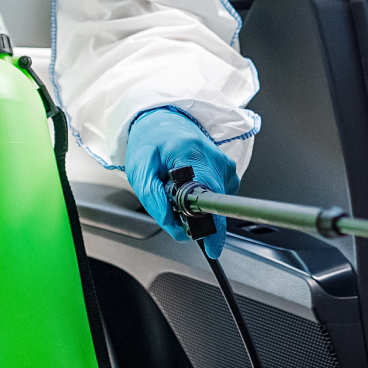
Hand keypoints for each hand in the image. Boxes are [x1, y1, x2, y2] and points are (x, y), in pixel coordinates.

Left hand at [123, 108, 240, 258]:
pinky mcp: (227, 169)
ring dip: (194, 205)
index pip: (209, 198)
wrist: (162, 121)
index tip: (212, 246)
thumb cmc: (150, 143)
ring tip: (176, 187)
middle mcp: (214, 158)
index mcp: (191, 155)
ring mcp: (224, 163)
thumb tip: (171, 225)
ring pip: (215, 202)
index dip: (210, 226)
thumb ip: (153, 200)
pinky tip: (188, 184)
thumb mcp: (140, 171)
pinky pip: (217, 195)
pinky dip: (201, 196)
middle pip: (212, 205)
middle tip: (169, 201)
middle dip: (191, 215)